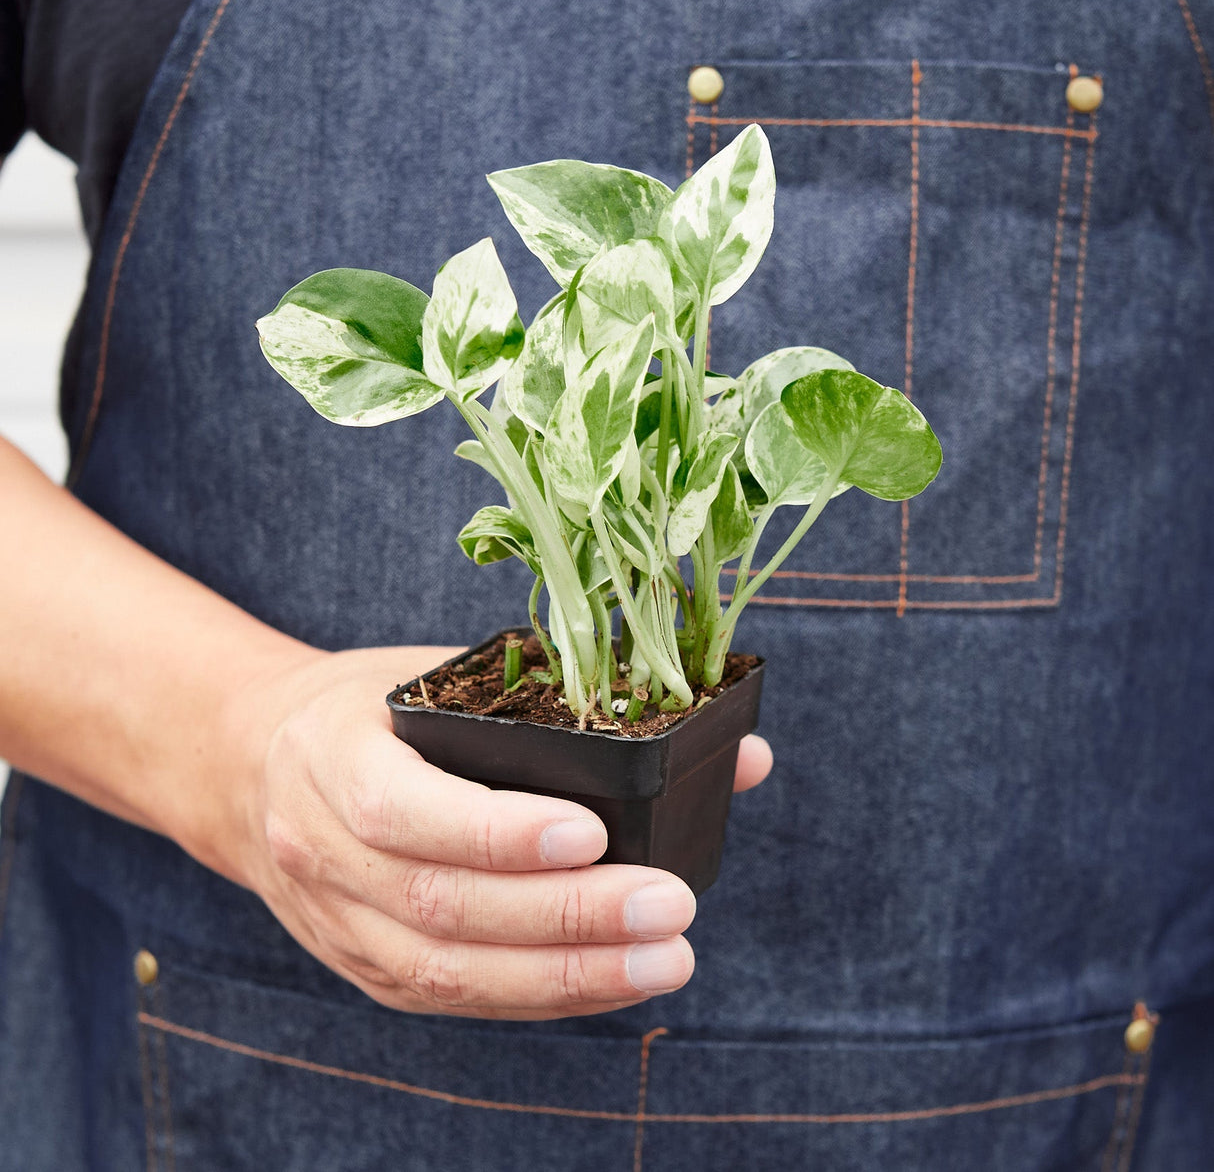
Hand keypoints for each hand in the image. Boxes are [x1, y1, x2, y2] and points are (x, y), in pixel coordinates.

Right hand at [228, 647, 771, 1020]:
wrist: (249, 767)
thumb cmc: (364, 710)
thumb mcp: (436, 676)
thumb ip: (563, 707)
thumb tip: (736, 751)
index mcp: (330, 760)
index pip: (406, 811)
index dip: (499, 831)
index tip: (594, 832)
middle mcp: (322, 852)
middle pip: (444, 906)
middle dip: (566, 915)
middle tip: (670, 906)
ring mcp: (340, 924)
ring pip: (451, 971)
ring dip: (567, 972)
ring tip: (666, 958)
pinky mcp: (366, 968)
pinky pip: (456, 997)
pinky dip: (542, 994)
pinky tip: (614, 980)